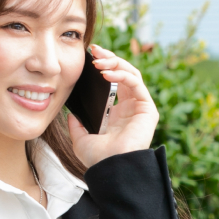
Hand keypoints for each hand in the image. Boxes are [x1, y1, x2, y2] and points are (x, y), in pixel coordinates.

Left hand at [67, 44, 158, 167]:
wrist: (110, 168)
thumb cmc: (99, 158)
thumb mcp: (81, 140)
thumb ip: (77, 126)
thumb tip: (70, 114)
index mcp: (118, 112)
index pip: (114, 80)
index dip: (104, 65)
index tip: (89, 56)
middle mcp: (131, 107)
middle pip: (124, 72)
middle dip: (109, 57)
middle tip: (94, 50)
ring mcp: (140, 107)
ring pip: (132, 73)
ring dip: (115, 62)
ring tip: (98, 61)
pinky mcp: (147, 108)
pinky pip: (136, 83)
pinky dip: (122, 74)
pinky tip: (106, 73)